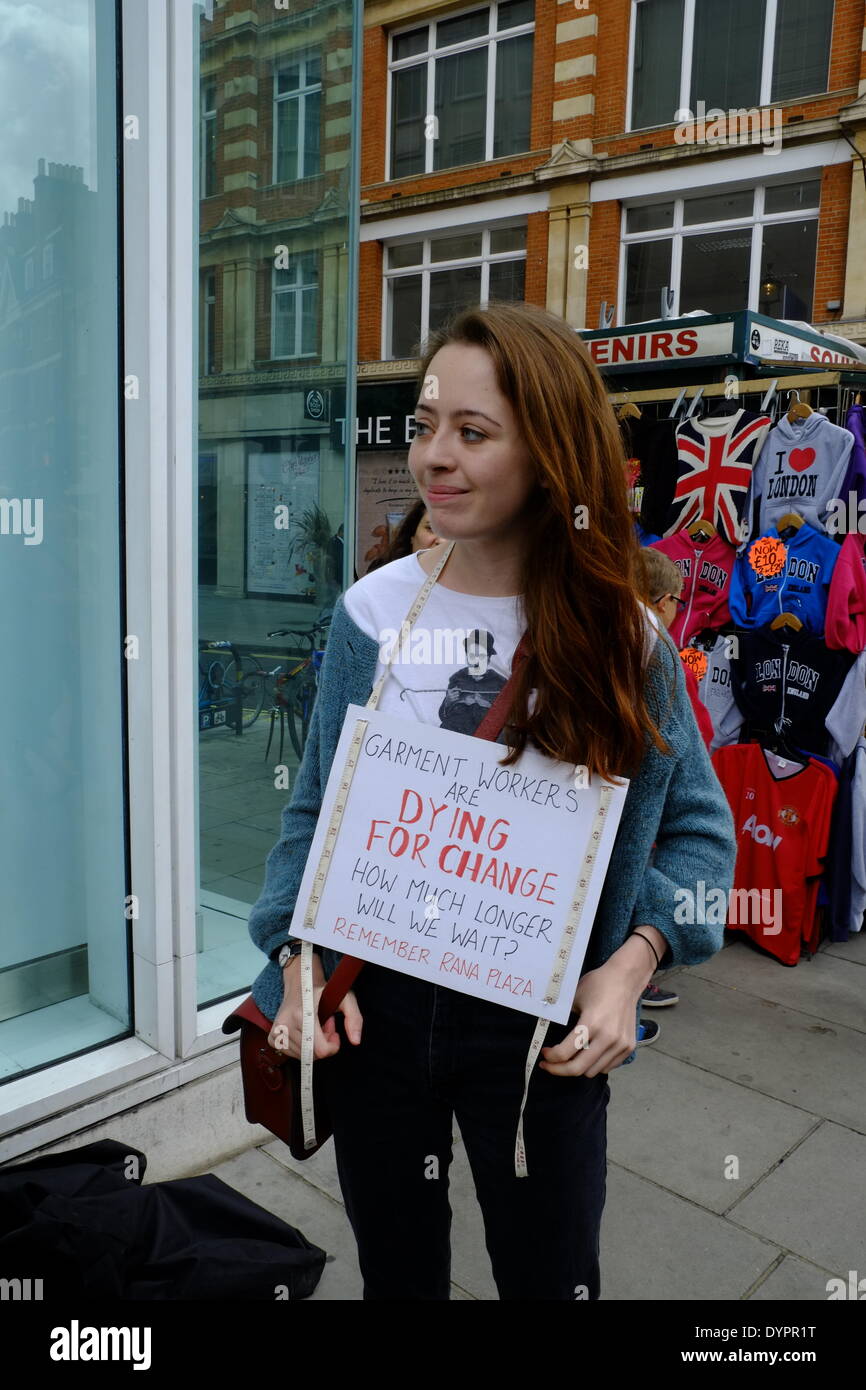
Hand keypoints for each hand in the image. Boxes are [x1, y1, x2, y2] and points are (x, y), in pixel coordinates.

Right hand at [267, 951, 362, 1059]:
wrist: (299, 983)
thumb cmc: (322, 991)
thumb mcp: (344, 998)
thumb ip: (354, 1018)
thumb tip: (355, 1041)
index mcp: (301, 1015)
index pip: (320, 1050)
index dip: (332, 1045)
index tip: (334, 1031)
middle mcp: (285, 1025)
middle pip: (313, 1055)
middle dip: (323, 1043)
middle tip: (324, 1025)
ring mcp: (276, 1032)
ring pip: (303, 1056)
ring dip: (313, 1045)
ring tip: (314, 1026)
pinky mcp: (272, 1038)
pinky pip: (293, 1055)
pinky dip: (302, 1047)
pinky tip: (304, 1030)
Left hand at [538, 937, 651, 1077]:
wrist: (626, 979)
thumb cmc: (598, 984)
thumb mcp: (574, 998)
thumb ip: (563, 1018)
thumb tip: (547, 1033)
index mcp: (592, 1023)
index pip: (565, 1053)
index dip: (550, 1057)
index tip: (544, 1054)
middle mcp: (608, 1037)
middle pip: (578, 1069)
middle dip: (559, 1070)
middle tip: (550, 1065)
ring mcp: (621, 1044)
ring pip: (593, 1071)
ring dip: (578, 1067)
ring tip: (570, 1057)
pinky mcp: (629, 1047)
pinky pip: (607, 1066)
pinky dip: (595, 1064)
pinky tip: (588, 1053)